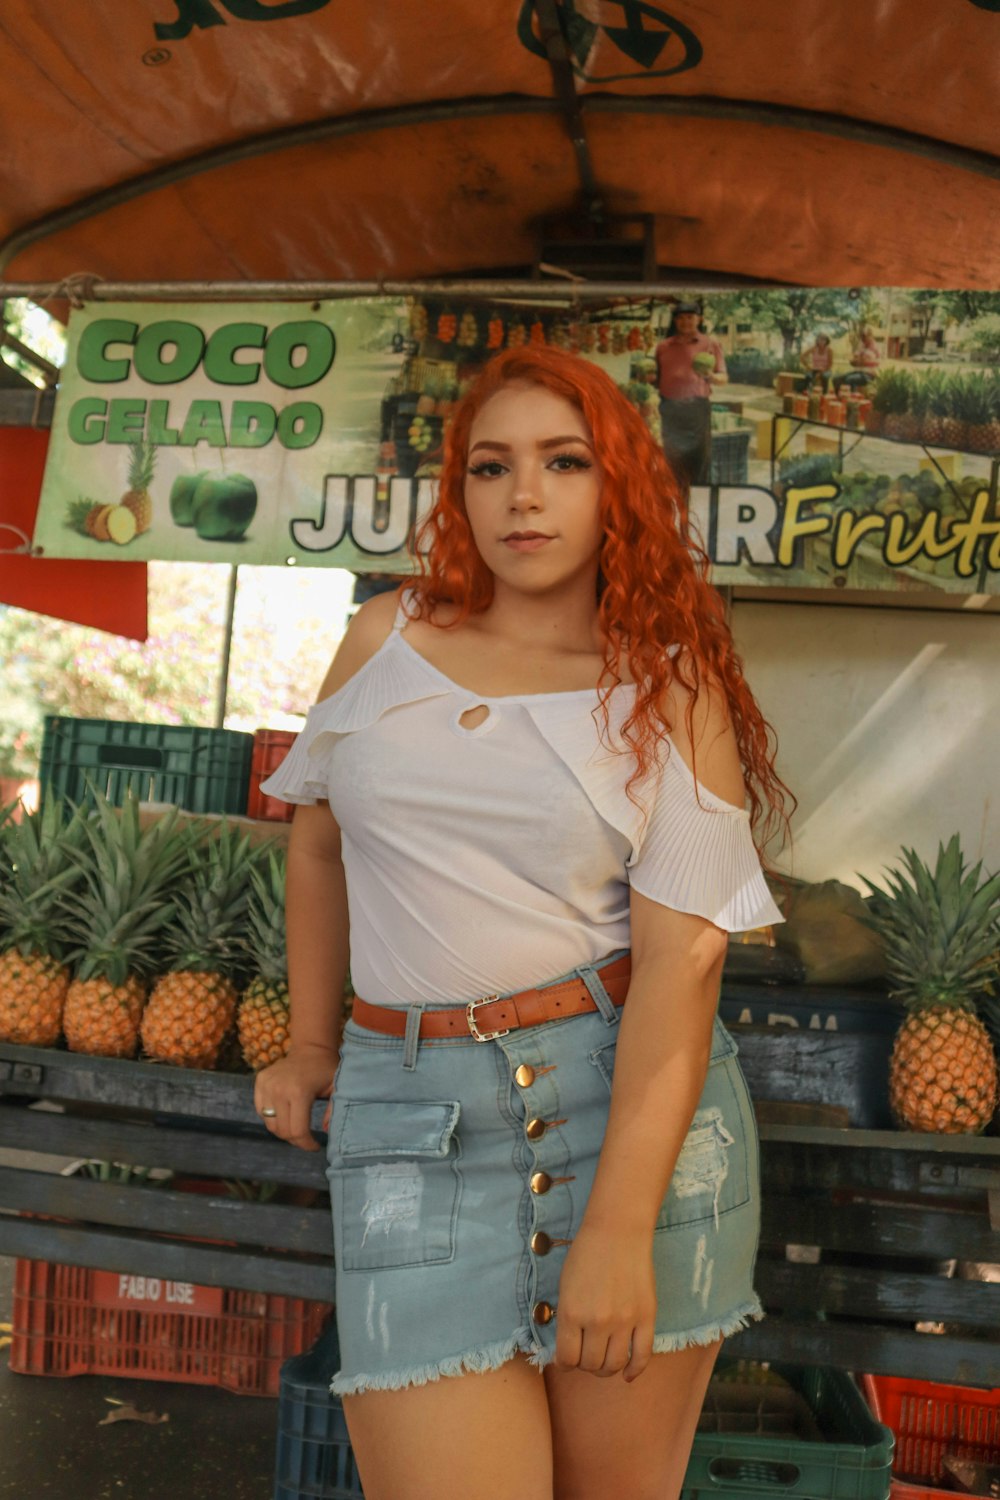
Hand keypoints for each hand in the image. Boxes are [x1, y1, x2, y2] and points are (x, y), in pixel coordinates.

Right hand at [254, 1043, 337, 1151]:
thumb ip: (333, 1112)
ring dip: (283, 1131)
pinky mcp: (260, 1081)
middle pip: (282, 1131)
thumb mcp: (337, 1089)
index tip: (315, 1146)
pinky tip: (285, 1114)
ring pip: (270, 1124)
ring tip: (296, 1128)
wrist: (311, 1048)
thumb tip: (325, 1131)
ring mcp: (267, 1085)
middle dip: (296, 1140)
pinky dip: (272, 1118)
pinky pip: (261, 1111)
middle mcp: (279, 1089)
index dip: (306, 1144)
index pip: (297, 1131)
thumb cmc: (326, 1070)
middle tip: (306, 1139)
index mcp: (299, 1093)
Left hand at [553, 1224, 656, 1381]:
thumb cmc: (586, 1254)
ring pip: (614, 1365)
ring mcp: (625, 1321)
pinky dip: (634, 1370)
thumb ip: (566, 1320)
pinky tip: (627, 1375)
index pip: (567, 1360)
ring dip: (606, 1369)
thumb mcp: (565, 1286)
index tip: (567, 1359)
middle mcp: (598, 1321)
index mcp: (572, 1313)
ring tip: (603, 1359)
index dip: (565, 1363)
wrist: (618, 1230)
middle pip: (590, 1365)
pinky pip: (642, 1355)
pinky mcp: (647, 1317)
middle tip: (586, 1353)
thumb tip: (567, 1353)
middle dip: (585, 1364)